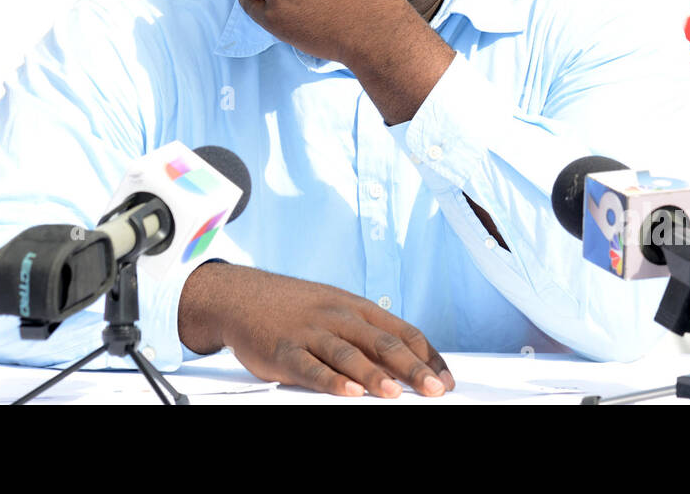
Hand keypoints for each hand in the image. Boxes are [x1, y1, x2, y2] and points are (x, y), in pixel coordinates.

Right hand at [178, 262, 454, 398]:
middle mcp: (339, 317)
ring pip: (348, 354)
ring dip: (373, 374)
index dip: (428, 356)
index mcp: (358, 308)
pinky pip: (311, 367)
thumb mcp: (338, 310)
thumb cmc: (298, 308)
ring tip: (395, 393)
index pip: (403, 331)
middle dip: (412, 368)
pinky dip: (331, 381)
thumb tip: (407, 364)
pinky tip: (348, 393)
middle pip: (382, 343)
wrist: (243, 296)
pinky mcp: (285, 351)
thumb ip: (369, 334)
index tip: (446, 380)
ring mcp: (311, 333)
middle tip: (434, 391)